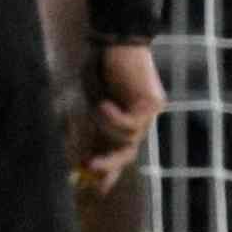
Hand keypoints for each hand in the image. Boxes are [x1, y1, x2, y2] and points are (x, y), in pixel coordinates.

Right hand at [78, 36, 162, 190]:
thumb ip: (86, 129)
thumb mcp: (87, 101)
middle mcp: (138, 121)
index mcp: (122, 121)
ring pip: (127, 139)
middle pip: (127, 153)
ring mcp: (148, 114)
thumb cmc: (99, 66)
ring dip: (106, 127)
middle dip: (108, 164)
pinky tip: (103, 104)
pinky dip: (113, 118)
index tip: (95, 191)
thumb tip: (78, 159)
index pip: (117, 154)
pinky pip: (131, 124)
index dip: (108, 173)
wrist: (117, 39)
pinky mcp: (153, 105)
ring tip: (95, 106)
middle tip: (88, 167)